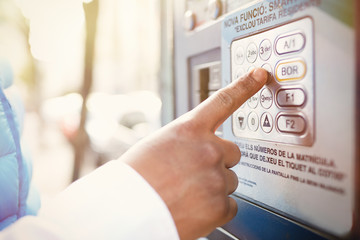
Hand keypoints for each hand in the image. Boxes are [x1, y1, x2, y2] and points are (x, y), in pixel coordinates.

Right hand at [122, 68, 268, 239]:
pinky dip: (215, 209)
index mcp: (190, 130)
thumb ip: (186, 142)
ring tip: (188, 194)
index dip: (245, 86)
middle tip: (196, 173)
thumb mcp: (158, 145)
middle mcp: (208, 149)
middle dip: (220, 162)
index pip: (223, 100)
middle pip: (233, 152)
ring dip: (214, 187)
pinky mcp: (220, 206)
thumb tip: (198, 148)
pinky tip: (194, 208)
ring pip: (230, 180)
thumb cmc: (137, 178)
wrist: (126, 212)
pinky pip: (229, 205)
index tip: (259, 75)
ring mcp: (216, 177)